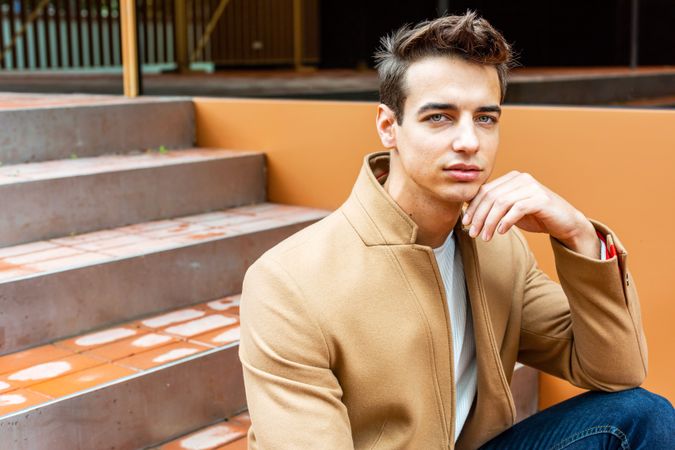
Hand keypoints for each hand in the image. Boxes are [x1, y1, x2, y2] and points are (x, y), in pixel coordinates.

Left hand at [462, 171, 600, 257]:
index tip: (466, 223)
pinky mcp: (540, 199)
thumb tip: (468, 213)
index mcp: (511, 178)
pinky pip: (517, 209)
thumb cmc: (536, 217)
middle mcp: (521, 178)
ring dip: (490, 222)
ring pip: (501, 203)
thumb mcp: (510, 210)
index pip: (485, 191)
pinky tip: (501, 232)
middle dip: (479, 217)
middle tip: (473, 233)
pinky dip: (506, 221)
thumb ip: (494, 207)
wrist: (565, 223)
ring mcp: (531, 187)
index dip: (473, 208)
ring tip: (486, 237)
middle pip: (490, 197)